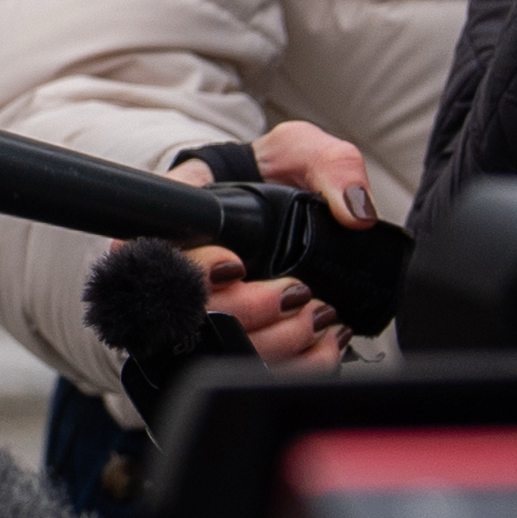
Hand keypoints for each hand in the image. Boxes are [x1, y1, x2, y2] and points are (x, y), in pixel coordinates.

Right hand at [181, 122, 381, 370]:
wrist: (274, 204)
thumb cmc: (273, 172)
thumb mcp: (300, 150)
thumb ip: (332, 166)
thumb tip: (356, 214)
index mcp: (177, 227)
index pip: (160, 261)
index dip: (195, 273)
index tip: (236, 266)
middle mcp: (181, 276)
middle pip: (193, 317)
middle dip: (252, 311)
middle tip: (298, 294)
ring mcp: (205, 314)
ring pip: (220, 351)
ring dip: (279, 341)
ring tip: (318, 317)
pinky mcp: (234, 341)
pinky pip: (251, 367)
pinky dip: (297, 363)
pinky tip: (324, 342)